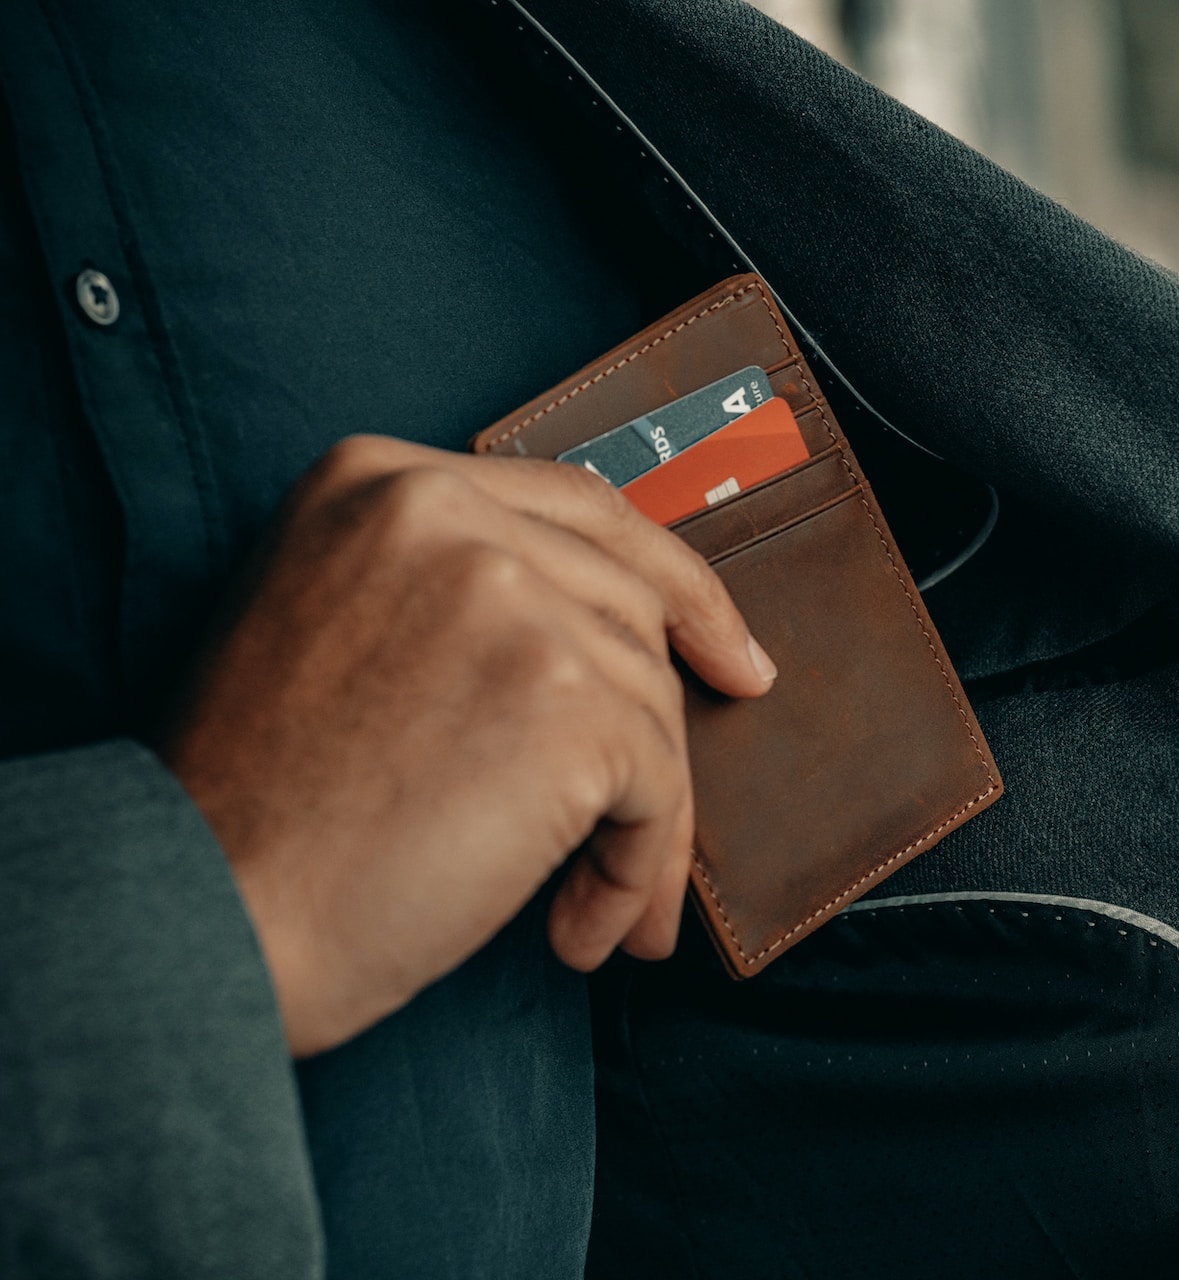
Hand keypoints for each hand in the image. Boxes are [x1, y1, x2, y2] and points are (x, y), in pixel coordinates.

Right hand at [163, 436, 776, 1056]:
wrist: (198, 913)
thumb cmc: (260, 810)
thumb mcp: (334, 630)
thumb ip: (457, 594)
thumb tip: (630, 638)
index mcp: (379, 479)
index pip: (580, 509)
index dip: (673, 586)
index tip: (728, 653)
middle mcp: (444, 510)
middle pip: (630, 609)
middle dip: (658, 727)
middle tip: (653, 825)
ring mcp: (511, 597)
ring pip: (652, 704)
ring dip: (637, 823)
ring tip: (589, 909)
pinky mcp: (565, 697)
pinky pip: (657, 785)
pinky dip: (637, 868)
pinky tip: (578, 929)